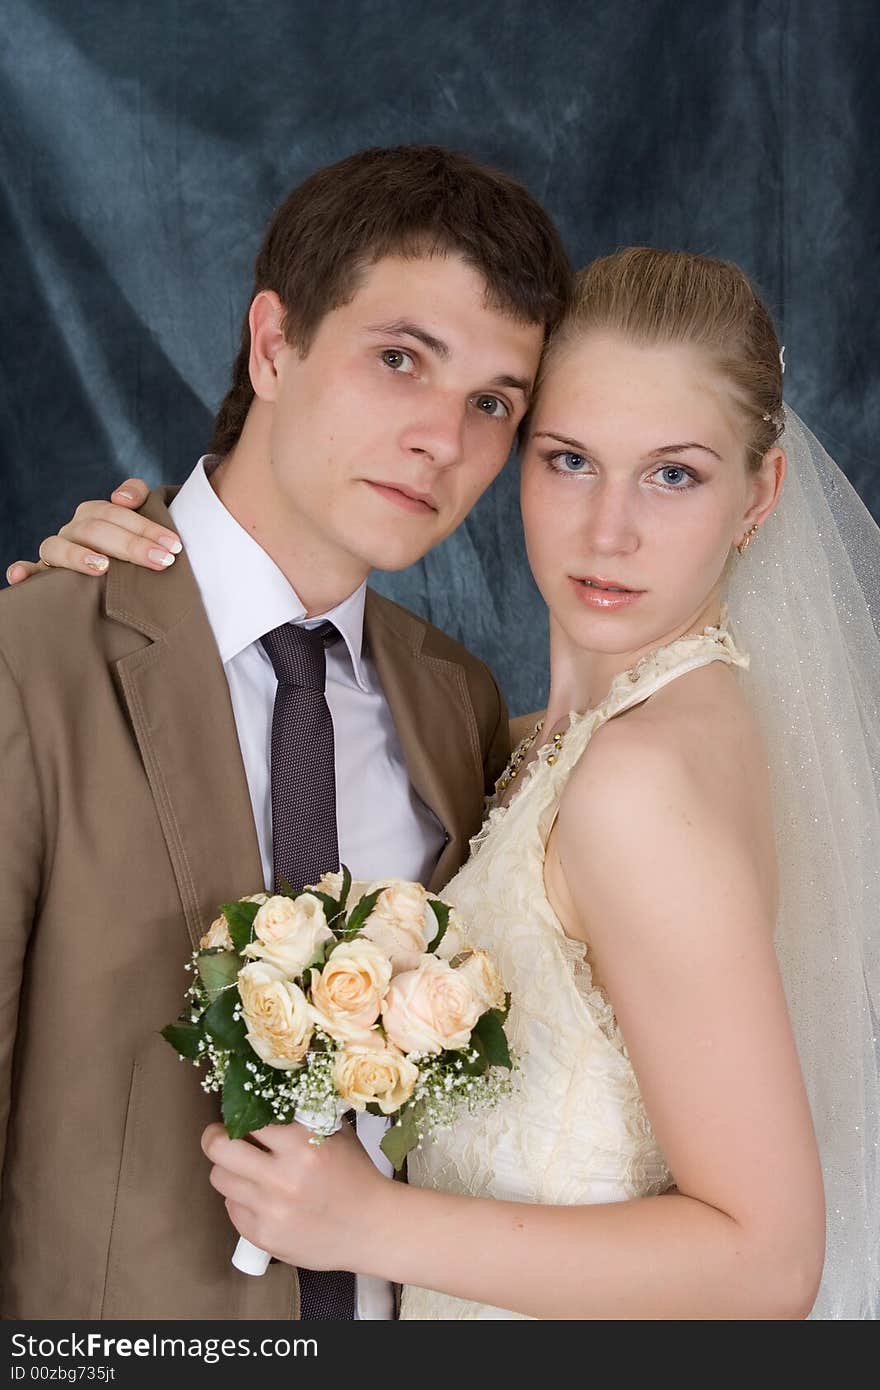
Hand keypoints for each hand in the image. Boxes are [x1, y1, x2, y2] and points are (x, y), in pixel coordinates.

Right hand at [5, 479, 180, 584]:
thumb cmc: (134, 548)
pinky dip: (23, 571)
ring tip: (103, 567)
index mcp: (95, 514)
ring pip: (59, 546)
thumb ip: (139, 498)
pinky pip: (31, 571)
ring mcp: (58, 550)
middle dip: (131, 545)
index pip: (117, 512)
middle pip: (95, 530)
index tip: (173, 546)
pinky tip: (18, 574)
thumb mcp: (142, 525)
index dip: (145, 526)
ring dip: (79, 556)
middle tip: (161, 561)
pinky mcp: (44, 572)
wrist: (119, 574)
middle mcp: (74, 529)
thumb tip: (120, 498)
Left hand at [201, 1120, 392, 1273]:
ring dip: (229, 1171)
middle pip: (219, 1149)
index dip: (239, 1114)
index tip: (238, 1115)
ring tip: (246, 1170)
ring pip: (220, 1179)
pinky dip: (242, 1201)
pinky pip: (232, 1209)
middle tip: (222, 1138)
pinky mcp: (264, 1238)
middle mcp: (283, 1178)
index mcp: (302, 1146)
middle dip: (216, 1139)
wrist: (372, 1228)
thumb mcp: (336, 1134)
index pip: (249, 1119)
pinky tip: (261, 1199)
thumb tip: (266, 1094)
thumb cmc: (355, 1175)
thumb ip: (303, 1116)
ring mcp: (271, 1211)